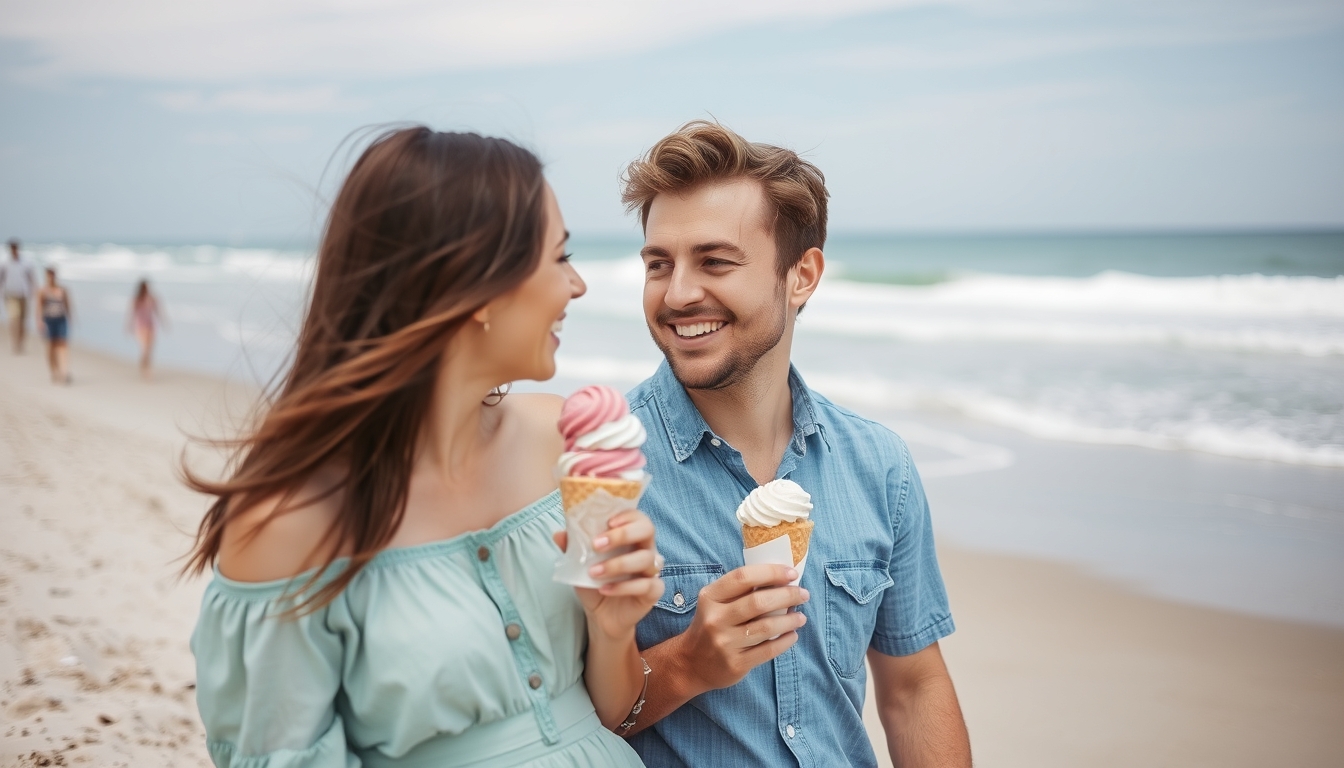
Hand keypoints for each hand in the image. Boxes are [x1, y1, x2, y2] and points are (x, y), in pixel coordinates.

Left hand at [553, 509, 663, 639]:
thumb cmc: (595, 582)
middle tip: (597, 544)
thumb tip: (559, 534)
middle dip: (623, 534)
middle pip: (647, 530)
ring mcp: (652, 570)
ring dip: (618, 564)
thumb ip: (572, 548)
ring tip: (594, 573)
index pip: (637, 517)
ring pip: (645, 559)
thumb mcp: (579, 564)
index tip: (607, 522)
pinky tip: (605, 590)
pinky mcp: (653, 591)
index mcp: (631, 537)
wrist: (601, 615)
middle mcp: (645, 549)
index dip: (626, 515)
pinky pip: (646, 585)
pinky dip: (624, 587)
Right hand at [676, 564, 808, 691]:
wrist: (691, 663)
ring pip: (766, 627)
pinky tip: (792, 635)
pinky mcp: (736, 664)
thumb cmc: (711, 625)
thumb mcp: (715, 603)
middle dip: (787, 595)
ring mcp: (725, 643)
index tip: (791, 573)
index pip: (743, 577)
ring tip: (801, 616)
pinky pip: (768, 650)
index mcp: (710, 597)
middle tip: (803, 594)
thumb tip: (779, 578)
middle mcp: (715, 619)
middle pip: (758, 602)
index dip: (771, 572)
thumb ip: (740, 591)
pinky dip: (785, 641)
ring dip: (790, 620)